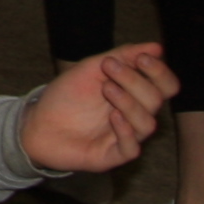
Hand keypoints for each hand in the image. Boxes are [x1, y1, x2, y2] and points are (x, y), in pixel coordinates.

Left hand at [19, 43, 176, 172]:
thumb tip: (157, 47)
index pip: (166, 85)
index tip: (141, 59)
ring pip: (147, 124)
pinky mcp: (112, 156)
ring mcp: (125, 136)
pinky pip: (132, 148)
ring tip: (107, 89)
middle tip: (110, 68)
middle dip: (135, 81)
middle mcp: (135, 115)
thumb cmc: (67, 95)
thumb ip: (123, 56)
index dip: (159, 72)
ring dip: (130, 103)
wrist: (37, 122)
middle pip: (156, 100)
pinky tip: (113, 116)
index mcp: (135, 94)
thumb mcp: (92, 68)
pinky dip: (125, 131)